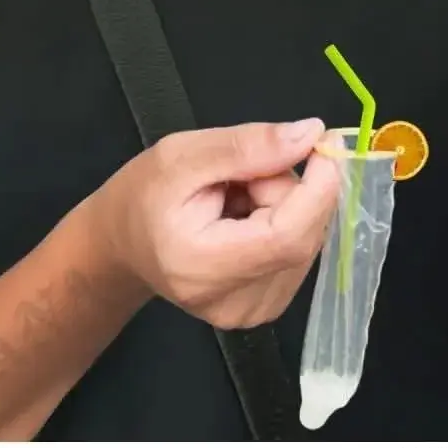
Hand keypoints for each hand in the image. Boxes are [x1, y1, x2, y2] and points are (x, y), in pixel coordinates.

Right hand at [92, 119, 340, 329]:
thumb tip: (309, 134)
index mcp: (203, 267)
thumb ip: (246, 146)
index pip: (287, 235)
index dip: (318, 189)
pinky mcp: (265, 310)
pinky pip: (299, 252)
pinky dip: (282, 223)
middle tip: (241, 170)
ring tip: (234, 197)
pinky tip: (244, 218)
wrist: (122, 242)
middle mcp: (235, 304)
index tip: (325, 142)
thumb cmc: (141, 195)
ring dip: (284, 205)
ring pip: (306, 240)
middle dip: (288, 187)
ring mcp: (252, 313)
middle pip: (300, 233)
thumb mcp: (181, 154)